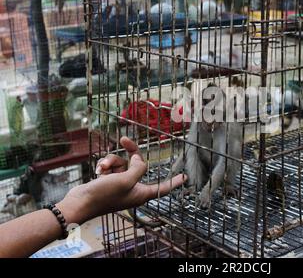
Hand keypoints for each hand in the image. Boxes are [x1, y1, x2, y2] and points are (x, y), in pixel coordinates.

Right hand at [56, 137, 186, 224]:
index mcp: (141, 194)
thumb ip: (138, 167)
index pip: (162, 187)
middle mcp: (132, 189)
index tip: (184, 177)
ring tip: (103, 167)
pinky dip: (105, 165)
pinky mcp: (108, 181)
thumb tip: (140, 159)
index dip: (174, 182)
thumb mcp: (126, 180)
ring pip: (122, 163)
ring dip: (112, 161)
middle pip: (138, 166)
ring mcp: (120, 184)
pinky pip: (112, 166)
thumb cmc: (104, 196)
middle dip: (130, 153)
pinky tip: (98, 169)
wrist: (79, 203)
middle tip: (124, 139)